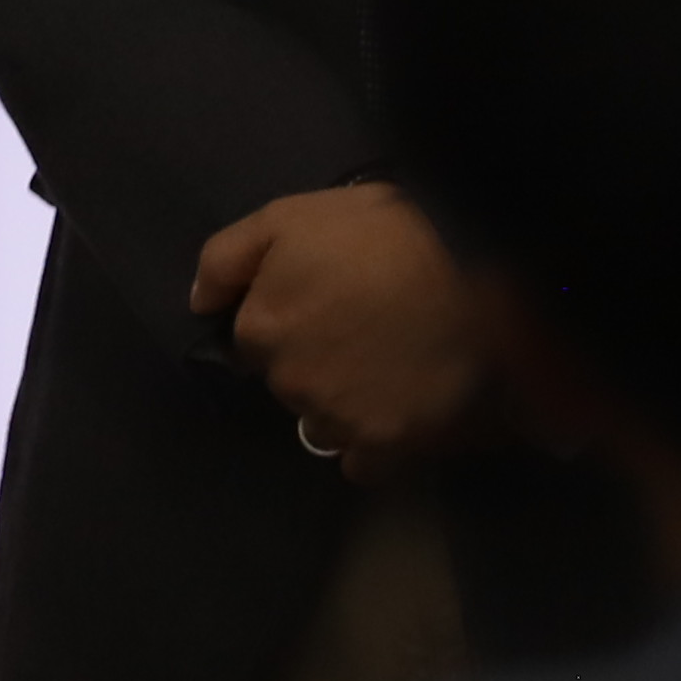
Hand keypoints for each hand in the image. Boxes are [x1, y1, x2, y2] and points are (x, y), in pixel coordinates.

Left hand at [194, 181, 488, 468]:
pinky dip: (376, 446)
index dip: (289, 316)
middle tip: (365, 328)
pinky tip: (402, 411)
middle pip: (289, 382)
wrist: (480, 274)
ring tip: (389, 368)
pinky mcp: (388, 449)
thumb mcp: (292, 216)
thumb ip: (229, 257)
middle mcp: (289, 384)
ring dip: (343, 405)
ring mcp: (338, 421)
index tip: (327, 301)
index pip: (254, 337)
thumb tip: (200, 304)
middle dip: (315, 360)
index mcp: (261, 328)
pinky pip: (364, 465)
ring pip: (323, 424)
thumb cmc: (386, 233)